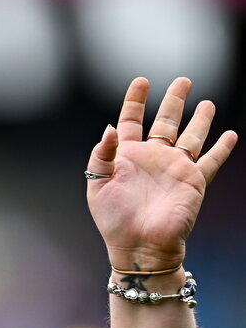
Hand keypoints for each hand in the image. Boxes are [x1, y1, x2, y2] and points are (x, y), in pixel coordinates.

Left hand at [86, 77, 236, 271]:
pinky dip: (222, 148)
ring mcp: (175, 169)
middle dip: (175, 100)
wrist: (139, 247)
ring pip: (191, 136)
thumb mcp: (98, 187)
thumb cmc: (115, 222)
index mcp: (128, 158)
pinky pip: (211, 161)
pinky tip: (230, 135)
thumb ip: (102, 156)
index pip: (132, 122)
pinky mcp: (193, 181)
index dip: (136, 101)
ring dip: (200, 119)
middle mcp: (153, 159)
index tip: (141, 81)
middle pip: (166, 122)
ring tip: (207, 103)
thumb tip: (109, 128)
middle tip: (183, 80)